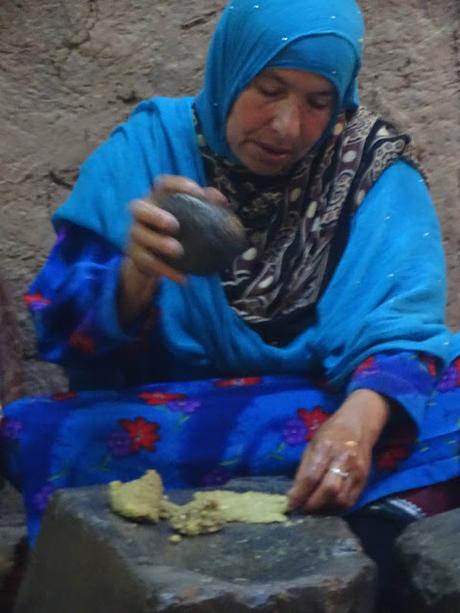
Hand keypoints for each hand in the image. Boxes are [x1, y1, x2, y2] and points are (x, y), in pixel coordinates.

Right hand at [118, 175, 225, 325]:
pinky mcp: (135, 256)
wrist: (155, 257)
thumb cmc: (178, 229)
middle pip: (138, 208)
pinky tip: (183, 278)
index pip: (162, 183)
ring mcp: (135, 234)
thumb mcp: (190, 216)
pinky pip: (148, 263)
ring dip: (158, 243)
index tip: (196, 192)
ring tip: (178, 251)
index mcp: (156, 198)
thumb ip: (204, 205)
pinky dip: (166, 270)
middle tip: (174, 225)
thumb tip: (220, 200)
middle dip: (154, 215)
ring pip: (139, 236)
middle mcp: (141, 213)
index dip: (177, 184)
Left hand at [288, 389, 390, 512]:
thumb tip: (294, 492)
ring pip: (340, 499)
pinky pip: (350, 501)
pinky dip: (336, 509)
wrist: (358, 426)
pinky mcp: (364, 479)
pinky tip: (326, 507)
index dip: (299, 494)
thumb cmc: (330, 433)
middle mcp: (343, 459)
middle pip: (328, 490)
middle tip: (301, 509)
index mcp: (326, 447)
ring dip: (324, 509)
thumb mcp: (312, 444)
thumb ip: (304, 468)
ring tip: (313, 510)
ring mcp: (356, 470)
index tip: (290, 504)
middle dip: (312, 504)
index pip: (311, 476)